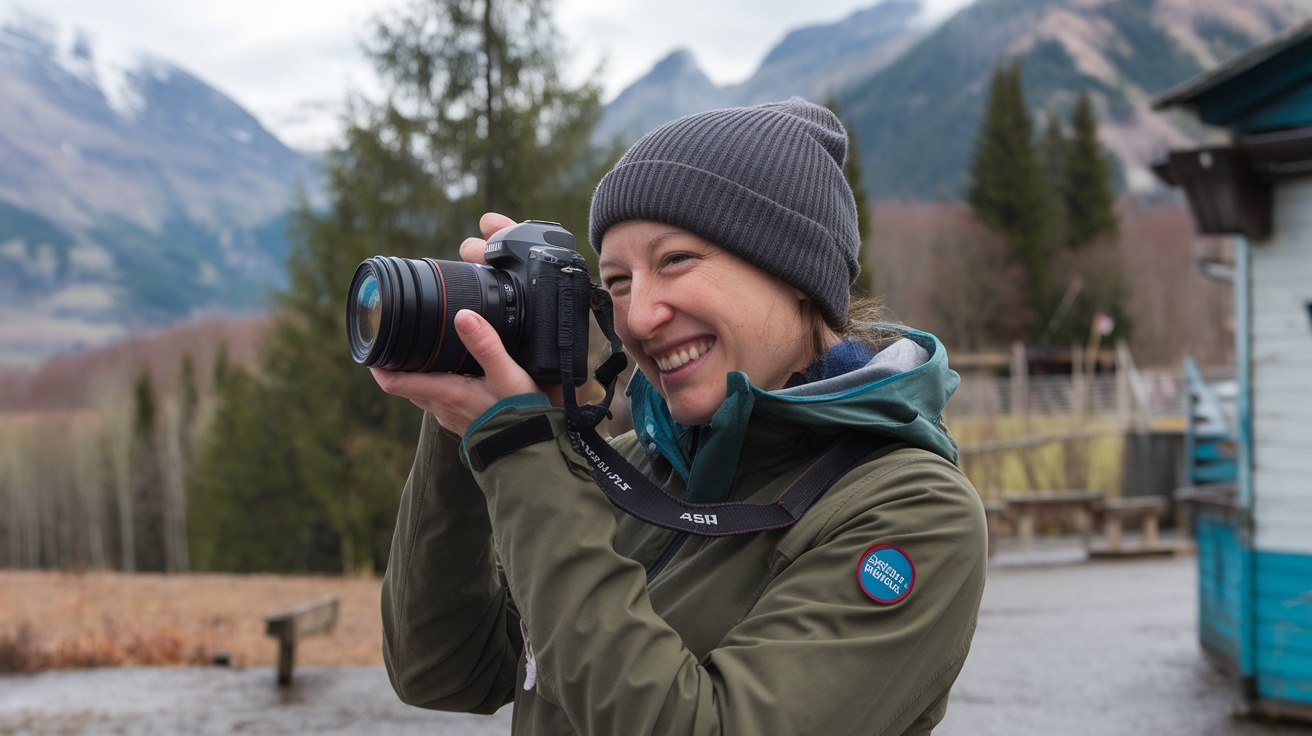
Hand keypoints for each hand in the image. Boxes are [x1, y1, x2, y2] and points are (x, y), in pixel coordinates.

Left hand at [370, 213, 552, 435]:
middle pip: (407, 383)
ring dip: (419, 374)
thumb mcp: (507, 374)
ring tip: (425, 351)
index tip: (371, 345)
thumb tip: (462, 315)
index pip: (394, 382)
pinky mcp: (465, 422)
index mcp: (444, 392)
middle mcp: (441, 407)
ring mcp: (452, 417)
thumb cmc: (520, 415)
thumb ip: (485, 344)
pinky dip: (439, 385)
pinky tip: (456, 374)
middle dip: (398, 363)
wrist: (532, 452)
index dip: (377, 365)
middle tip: (397, 338)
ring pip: (424, 393)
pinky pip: (442, 401)